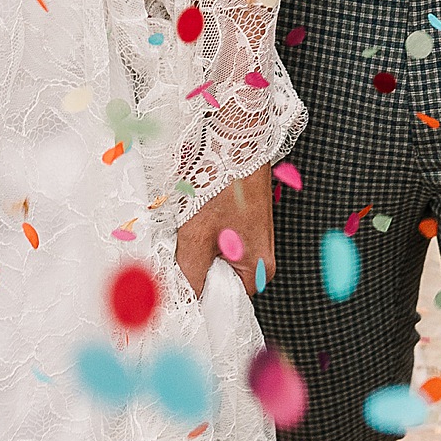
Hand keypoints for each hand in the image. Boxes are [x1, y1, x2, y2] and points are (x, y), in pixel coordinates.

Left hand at [175, 168, 275, 299]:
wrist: (238, 138)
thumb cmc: (225, 182)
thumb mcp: (198, 235)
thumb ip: (189, 274)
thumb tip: (183, 301)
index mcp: (258, 269)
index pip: (224, 300)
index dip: (199, 295)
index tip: (180, 286)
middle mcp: (260, 256)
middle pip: (219, 277)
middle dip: (196, 266)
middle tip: (181, 248)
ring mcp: (253, 236)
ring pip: (216, 255)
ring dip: (198, 246)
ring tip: (190, 226)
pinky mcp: (244, 219)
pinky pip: (220, 237)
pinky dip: (204, 230)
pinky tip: (196, 214)